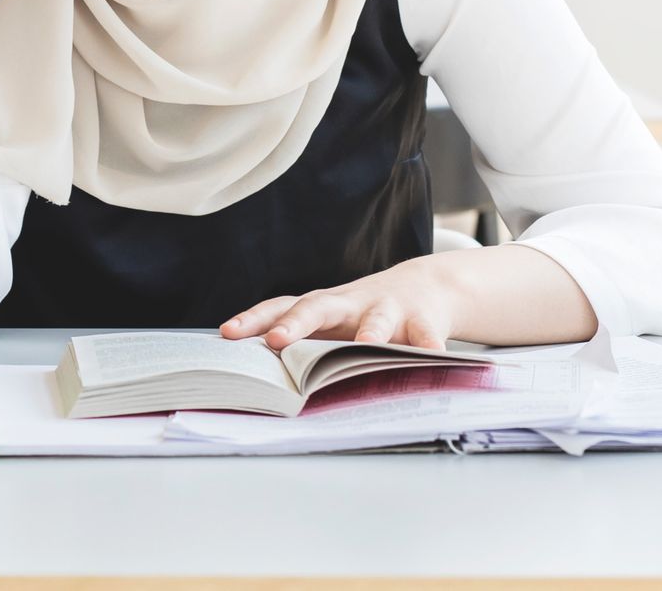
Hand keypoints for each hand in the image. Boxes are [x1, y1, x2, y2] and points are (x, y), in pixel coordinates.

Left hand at [220, 256, 459, 350]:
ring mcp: (388, 309)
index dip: (254, 320)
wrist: (425, 287)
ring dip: (370, 332)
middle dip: (297, 322)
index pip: (280, 308)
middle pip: (318, 306)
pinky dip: (430, 346)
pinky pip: (426, 336)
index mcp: (323, 307)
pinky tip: (434, 357)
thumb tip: (254, 375)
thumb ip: (302, 342)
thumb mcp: (333, 323)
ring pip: (376, 319)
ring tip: (366, 347)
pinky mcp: (424, 320)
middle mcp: (350, 303)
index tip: (227, 334)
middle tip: (277, 340)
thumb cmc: (364, 314)